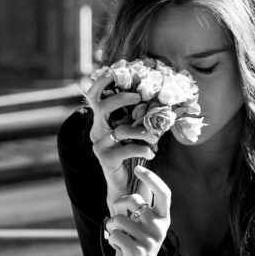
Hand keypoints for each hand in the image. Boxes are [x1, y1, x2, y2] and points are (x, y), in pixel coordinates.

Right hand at [85, 73, 158, 209]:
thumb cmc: (133, 155)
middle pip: (101, 106)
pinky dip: (142, 150)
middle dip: (120, 98)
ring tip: (154, 136)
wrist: (125, 185)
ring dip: (141, 131)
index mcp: (102, 121)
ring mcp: (99, 145)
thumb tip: (159, 97)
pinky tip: (151, 153)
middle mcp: (96, 130)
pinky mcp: (105, 159)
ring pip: (120, 130)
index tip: (116, 70)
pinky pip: (126, 149)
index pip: (95, 96)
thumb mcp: (136, 133)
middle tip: (138, 96)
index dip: (102, 81)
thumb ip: (139, 118)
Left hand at [103, 165, 171, 255]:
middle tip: (119, 220)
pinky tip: (120, 249)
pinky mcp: (138, 251)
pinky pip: (114, 234)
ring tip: (120, 238)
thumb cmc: (135, 245)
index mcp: (163, 218)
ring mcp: (150, 240)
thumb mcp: (141, 224)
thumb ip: (139, 206)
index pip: (163, 193)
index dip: (152, 179)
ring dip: (112, 228)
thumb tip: (136, 177)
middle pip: (132, 200)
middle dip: (118, 206)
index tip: (139, 169)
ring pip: (118, 219)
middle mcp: (159, 227)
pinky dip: (111, 240)